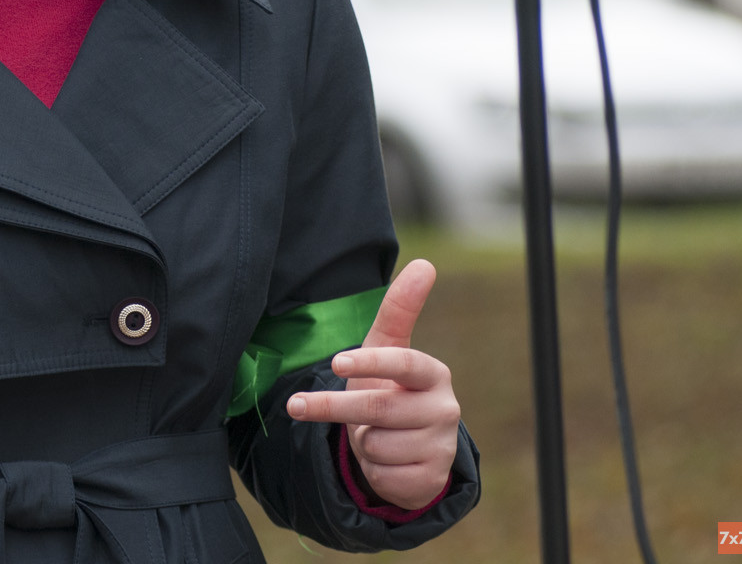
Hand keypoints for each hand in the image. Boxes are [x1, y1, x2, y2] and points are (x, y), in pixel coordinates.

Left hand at [285, 259, 461, 510]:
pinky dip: (372, 467)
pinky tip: (383, 459)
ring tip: (369, 433)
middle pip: (377, 408)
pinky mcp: (433, 478)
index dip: (369, 363)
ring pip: (378, 444)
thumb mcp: (386, 349)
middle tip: (296, 405)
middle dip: (332, 407)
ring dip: (360, 441)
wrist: (405, 449)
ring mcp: (442, 445)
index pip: (404, 363)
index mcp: (432, 373)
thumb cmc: (388, 387)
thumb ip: (400, 308)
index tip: (336, 362)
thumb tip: (425, 262)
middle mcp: (445, 408)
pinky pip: (384, 473)